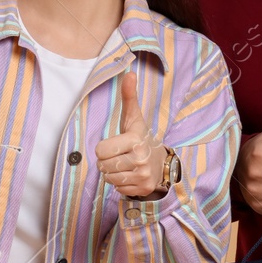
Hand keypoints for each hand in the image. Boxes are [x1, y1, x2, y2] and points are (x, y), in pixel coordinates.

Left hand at [97, 71, 167, 198]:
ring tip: (124, 165)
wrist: (161, 162)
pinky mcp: (143, 189)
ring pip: (109, 179)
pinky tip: (130, 175)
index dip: (104, 148)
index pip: (100, 151)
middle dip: (107, 161)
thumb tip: (129, 73)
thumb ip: (129, 97)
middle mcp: (140, 159)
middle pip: (103, 166)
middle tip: (120, 155)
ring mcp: (143, 176)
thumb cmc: (140, 137)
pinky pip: (118, 189)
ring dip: (112, 173)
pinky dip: (121, 183)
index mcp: (135, 140)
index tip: (116, 144)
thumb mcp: (134, 118)